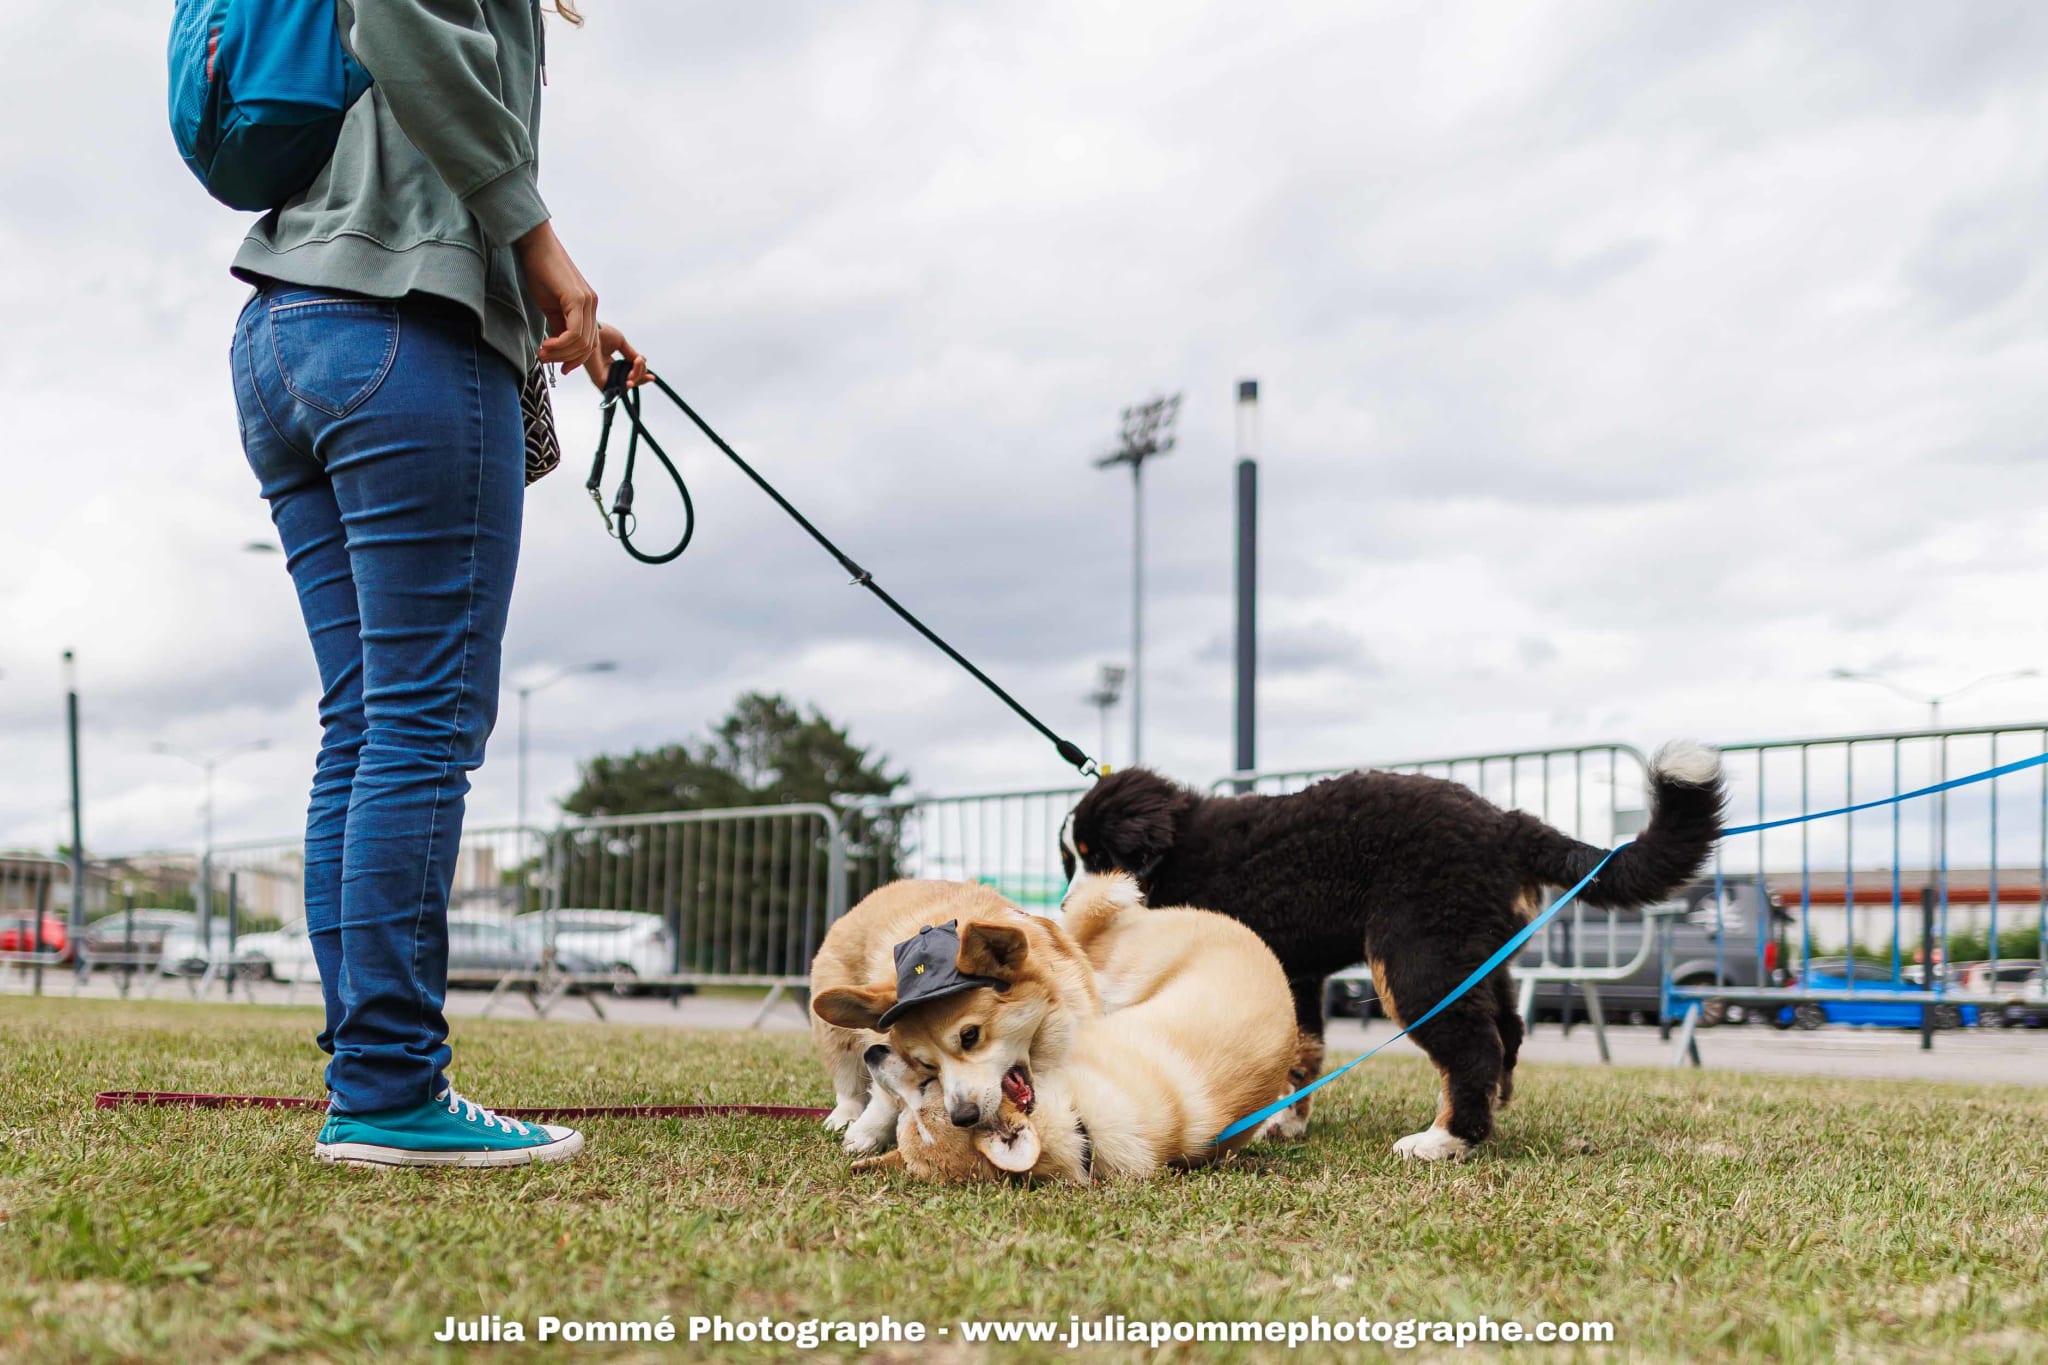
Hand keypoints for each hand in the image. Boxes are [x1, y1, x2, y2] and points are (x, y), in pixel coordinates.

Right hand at [516, 220, 599, 372]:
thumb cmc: (539, 271)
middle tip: (543, 359)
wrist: (534, 244)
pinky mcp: (577, 298)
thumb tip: (557, 347)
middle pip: (586, 347)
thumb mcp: (550, 305)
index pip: (589, 343)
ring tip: (541, 353)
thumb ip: (558, 325)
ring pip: (581, 343)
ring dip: (560, 354)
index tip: (558, 368)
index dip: (575, 360)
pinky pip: (574, 333)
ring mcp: (587, 301)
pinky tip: (545, 345)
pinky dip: (560, 345)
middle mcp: (592, 305)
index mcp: (588, 307)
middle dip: (565, 359)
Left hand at [581, 323, 649, 390]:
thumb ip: (631, 354)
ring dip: (637, 375)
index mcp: (611, 364)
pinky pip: (618, 387)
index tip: (650, 372)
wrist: (590, 328)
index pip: (628, 374)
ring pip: (627, 384)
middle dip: (641, 375)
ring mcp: (604, 377)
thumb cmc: (600, 332)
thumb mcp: (621, 343)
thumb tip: (642, 362)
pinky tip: (632, 377)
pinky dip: (629, 382)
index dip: (641, 373)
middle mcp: (607, 372)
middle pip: (630, 381)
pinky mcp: (600, 381)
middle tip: (642, 361)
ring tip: (639, 362)